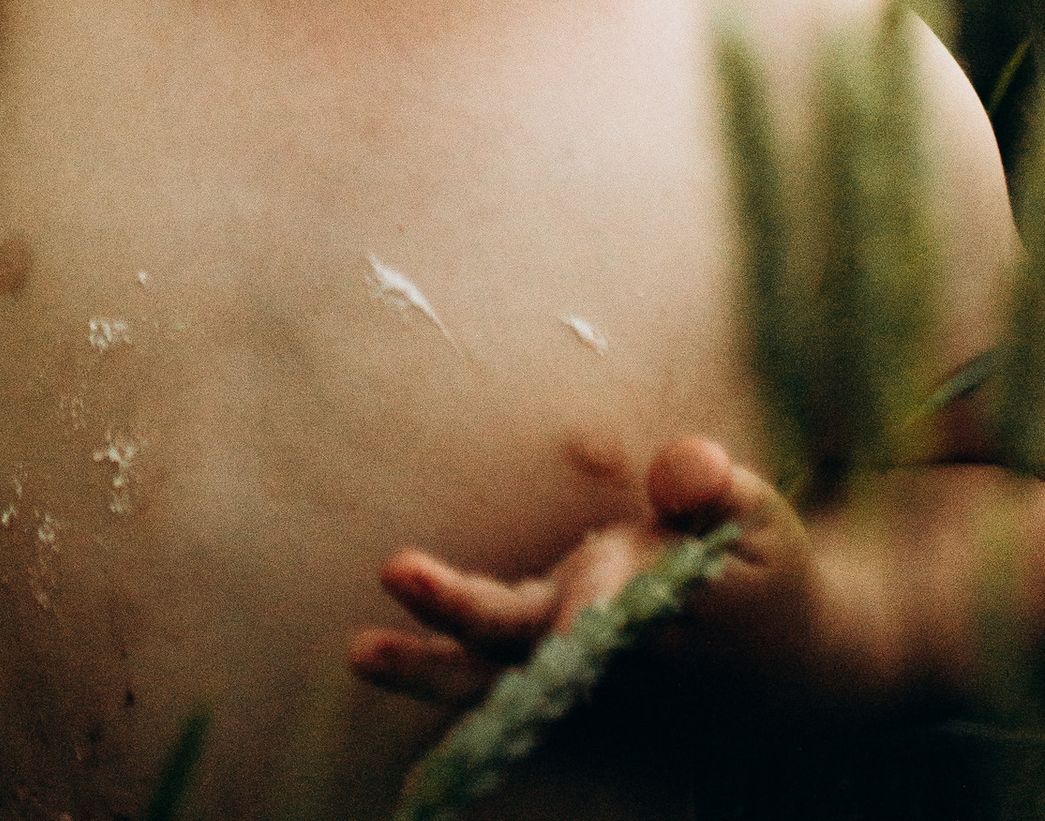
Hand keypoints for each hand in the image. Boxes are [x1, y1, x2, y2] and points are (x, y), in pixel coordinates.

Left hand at [351, 437, 841, 717]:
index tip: (567, 617)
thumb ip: (716, 484)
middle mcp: (610, 652)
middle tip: (399, 570)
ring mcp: (587, 678)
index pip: (614, 605)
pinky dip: (446, 687)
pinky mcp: (572, 685)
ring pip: (499, 676)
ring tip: (358, 653)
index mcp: (659, 603)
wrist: (800, 666)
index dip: (591, 609)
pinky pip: (499, 692)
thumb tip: (677, 468)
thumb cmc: (769, 570)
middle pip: (527, 639)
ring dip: (429, 667)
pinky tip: (383, 667)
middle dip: (463, 610)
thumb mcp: (762, 515)